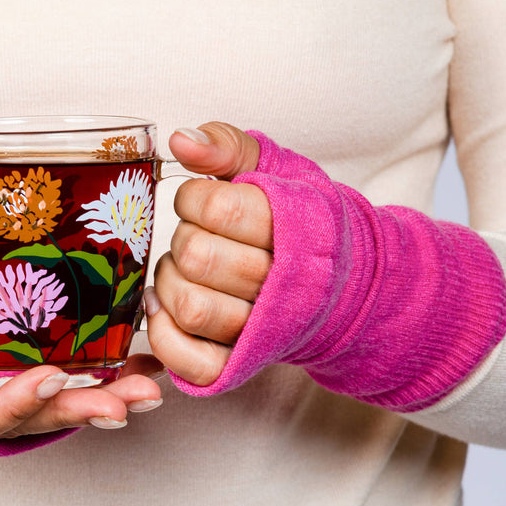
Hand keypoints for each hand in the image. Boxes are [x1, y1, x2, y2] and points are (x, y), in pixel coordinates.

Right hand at [0, 250, 163, 450]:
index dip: (12, 410)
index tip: (50, 381)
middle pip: (24, 424)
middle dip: (78, 411)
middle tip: (128, 399)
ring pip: (48, 408)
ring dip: (102, 398)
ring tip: (151, 384)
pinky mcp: (2, 374)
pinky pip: (54, 381)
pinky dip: (99, 372)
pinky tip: (142, 359)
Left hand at [146, 122, 273, 386]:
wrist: (340, 284)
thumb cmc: (298, 221)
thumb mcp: (274, 170)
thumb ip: (228, 147)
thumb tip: (180, 141)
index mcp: (292, 230)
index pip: (218, 209)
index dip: (193, 198)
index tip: (203, 199)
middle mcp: (278, 286)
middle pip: (197, 257)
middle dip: (182, 239)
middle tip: (194, 236)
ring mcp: (258, 331)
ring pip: (190, 307)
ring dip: (170, 282)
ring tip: (182, 269)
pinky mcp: (236, 365)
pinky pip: (189, 361)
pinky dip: (165, 334)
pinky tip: (165, 308)